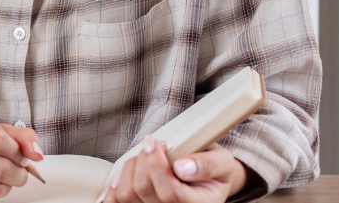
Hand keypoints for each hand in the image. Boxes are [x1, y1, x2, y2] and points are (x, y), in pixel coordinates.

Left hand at [102, 136, 247, 202]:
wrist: (207, 181)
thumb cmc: (213, 170)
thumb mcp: (222, 163)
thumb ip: (208, 165)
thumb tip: (182, 166)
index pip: (169, 192)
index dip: (156, 164)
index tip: (156, 142)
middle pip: (143, 189)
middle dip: (144, 159)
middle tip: (155, 145)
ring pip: (127, 194)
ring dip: (131, 167)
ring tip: (146, 157)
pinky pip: (116, 200)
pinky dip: (117, 182)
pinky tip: (130, 171)